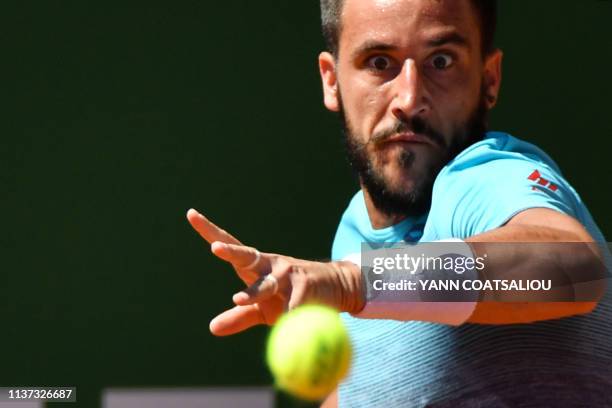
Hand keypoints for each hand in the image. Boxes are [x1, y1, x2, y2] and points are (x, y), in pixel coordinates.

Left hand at [186, 208, 364, 335]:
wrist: (334, 289)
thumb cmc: (291, 298)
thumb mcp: (263, 309)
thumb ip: (240, 316)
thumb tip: (212, 328)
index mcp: (255, 267)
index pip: (231, 248)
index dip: (210, 231)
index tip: (191, 214)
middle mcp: (269, 265)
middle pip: (246, 257)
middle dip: (230, 252)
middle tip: (215, 248)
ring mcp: (287, 273)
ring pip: (267, 285)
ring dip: (253, 292)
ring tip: (239, 298)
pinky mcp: (305, 286)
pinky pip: (292, 305)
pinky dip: (288, 316)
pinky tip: (289, 320)